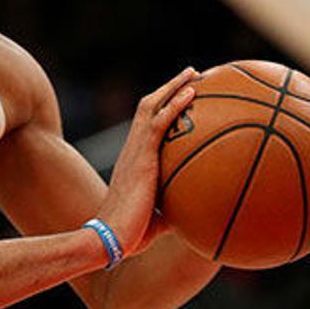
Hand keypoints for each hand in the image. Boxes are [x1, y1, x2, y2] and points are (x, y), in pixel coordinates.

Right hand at [96, 67, 197, 257]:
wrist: (112, 236)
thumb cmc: (131, 233)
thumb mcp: (157, 218)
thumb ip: (174, 210)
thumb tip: (198, 217)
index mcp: (135, 160)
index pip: (147, 125)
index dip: (162, 108)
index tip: (180, 97)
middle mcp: (133, 148)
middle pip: (149, 107)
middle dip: (169, 88)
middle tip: (191, 75)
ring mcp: (136, 149)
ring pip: (152, 106)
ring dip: (173, 86)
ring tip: (194, 73)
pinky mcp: (143, 156)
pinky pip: (161, 122)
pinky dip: (176, 105)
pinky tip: (193, 93)